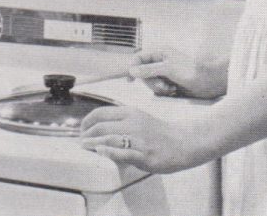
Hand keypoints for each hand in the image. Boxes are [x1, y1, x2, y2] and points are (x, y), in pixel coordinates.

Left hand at [80, 106, 209, 173]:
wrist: (184, 143)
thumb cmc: (159, 133)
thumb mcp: (139, 119)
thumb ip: (121, 122)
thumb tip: (99, 130)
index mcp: (130, 112)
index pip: (101, 113)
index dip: (86, 121)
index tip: (82, 129)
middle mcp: (133, 123)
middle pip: (101, 126)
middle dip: (87, 134)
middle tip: (81, 141)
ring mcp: (139, 139)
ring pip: (109, 138)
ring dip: (93, 143)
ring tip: (85, 146)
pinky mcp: (145, 154)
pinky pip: (123, 153)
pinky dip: (109, 152)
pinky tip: (100, 152)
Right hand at [129, 48, 227, 98]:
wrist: (210, 82)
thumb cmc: (192, 71)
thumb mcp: (168, 69)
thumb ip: (149, 69)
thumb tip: (132, 71)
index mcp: (160, 53)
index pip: (139, 58)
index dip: (132, 68)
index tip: (130, 80)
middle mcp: (161, 62)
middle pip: (143, 73)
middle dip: (152, 82)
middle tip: (163, 85)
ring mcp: (165, 73)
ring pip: (150, 83)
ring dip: (159, 88)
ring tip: (172, 89)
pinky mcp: (169, 84)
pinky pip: (158, 90)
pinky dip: (164, 92)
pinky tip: (174, 92)